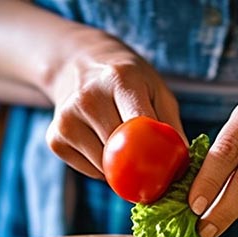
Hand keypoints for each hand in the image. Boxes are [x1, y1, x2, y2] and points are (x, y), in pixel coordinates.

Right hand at [44, 33, 183, 178]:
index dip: (155, 153)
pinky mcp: (55, 138)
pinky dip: (102, 169)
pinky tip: (103, 147)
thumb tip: (183, 164)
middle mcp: (88, 98)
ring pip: (103, 166)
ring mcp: (67, 119)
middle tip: (151, 164)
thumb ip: (171, 124)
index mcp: (119, 79)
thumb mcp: (155, 89)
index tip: (167, 169)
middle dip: (139, 164)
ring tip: (123, 148)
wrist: (78, 64)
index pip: (140, 127)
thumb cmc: (127, 80)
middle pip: (121, 152)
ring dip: (120, 169)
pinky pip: (88, 171)